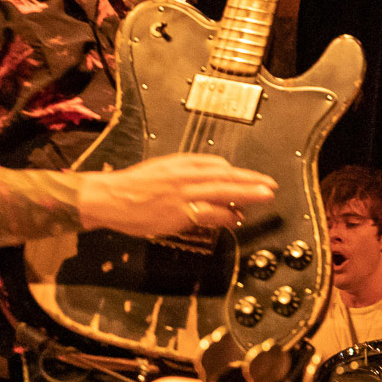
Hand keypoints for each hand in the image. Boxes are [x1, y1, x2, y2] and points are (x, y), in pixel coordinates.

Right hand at [79, 153, 277, 237]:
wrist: (111, 197)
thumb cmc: (132, 187)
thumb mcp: (160, 169)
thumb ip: (182, 173)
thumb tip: (205, 177)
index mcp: (180, 163)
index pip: (215, 164)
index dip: (235, 173)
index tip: (250, 178)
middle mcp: (185, 175)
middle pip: (225, 175)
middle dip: (250, 180)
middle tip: (270, 184)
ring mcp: (184, 194)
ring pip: (223, 191)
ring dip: (246, 194)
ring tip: (265, 196)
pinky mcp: (180, 212)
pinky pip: (209, 212)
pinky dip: (225, 215)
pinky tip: (237, 217)